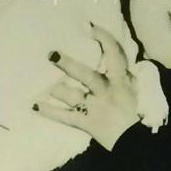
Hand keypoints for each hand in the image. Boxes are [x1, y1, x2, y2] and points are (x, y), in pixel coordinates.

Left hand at [33, 24, 138, 150]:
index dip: (105, 40)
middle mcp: (106, 92)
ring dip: (58, 90)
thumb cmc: (136, 111)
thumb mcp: (133, 88)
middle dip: (70, 65)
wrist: (135, 142)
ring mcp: (95, 108)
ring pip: (74, 97)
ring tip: (44, 83)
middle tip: (52, 54)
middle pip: (87, 76)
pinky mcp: (87, 123)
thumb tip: (112, 54)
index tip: (92, 28)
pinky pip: (66, 117)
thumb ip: (123, 72)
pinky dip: (51, 112)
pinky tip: (35, 105)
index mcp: (121, 81)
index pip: (115, 56)